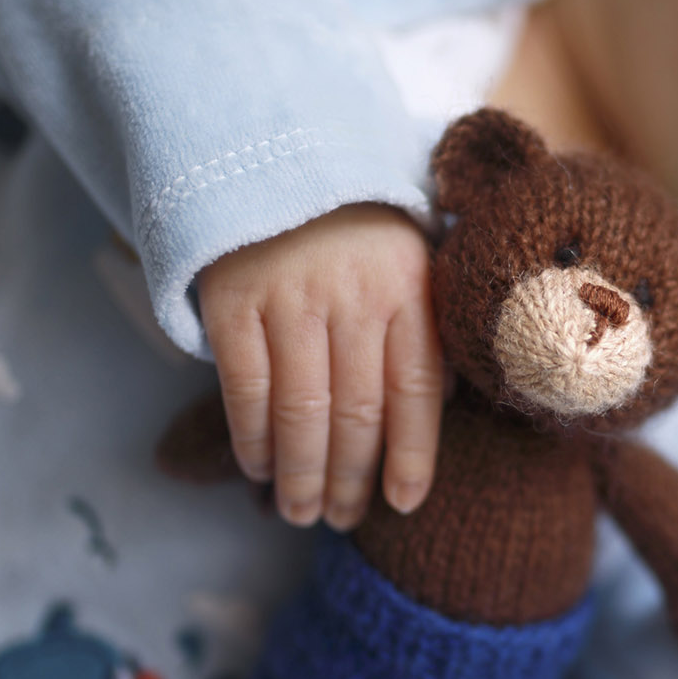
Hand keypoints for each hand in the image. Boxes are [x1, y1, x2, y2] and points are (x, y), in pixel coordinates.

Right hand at [197, 203, 443, 529]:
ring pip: (302, 411)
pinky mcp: (233, 300)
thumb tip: (444, 408)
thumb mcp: (409, 261)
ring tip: (302, 512)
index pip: (417, 390)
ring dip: (301, 474)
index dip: (412, 455)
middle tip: (343, 520)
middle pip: (358, 412)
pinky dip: (253, 437)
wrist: (273, 158)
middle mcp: (354, 295)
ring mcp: (290, 297)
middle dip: (351, 479)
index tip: (403, 503)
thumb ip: (426, 328)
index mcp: (409, 288)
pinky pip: (246, 388)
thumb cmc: (354, 231)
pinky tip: (259, 467)